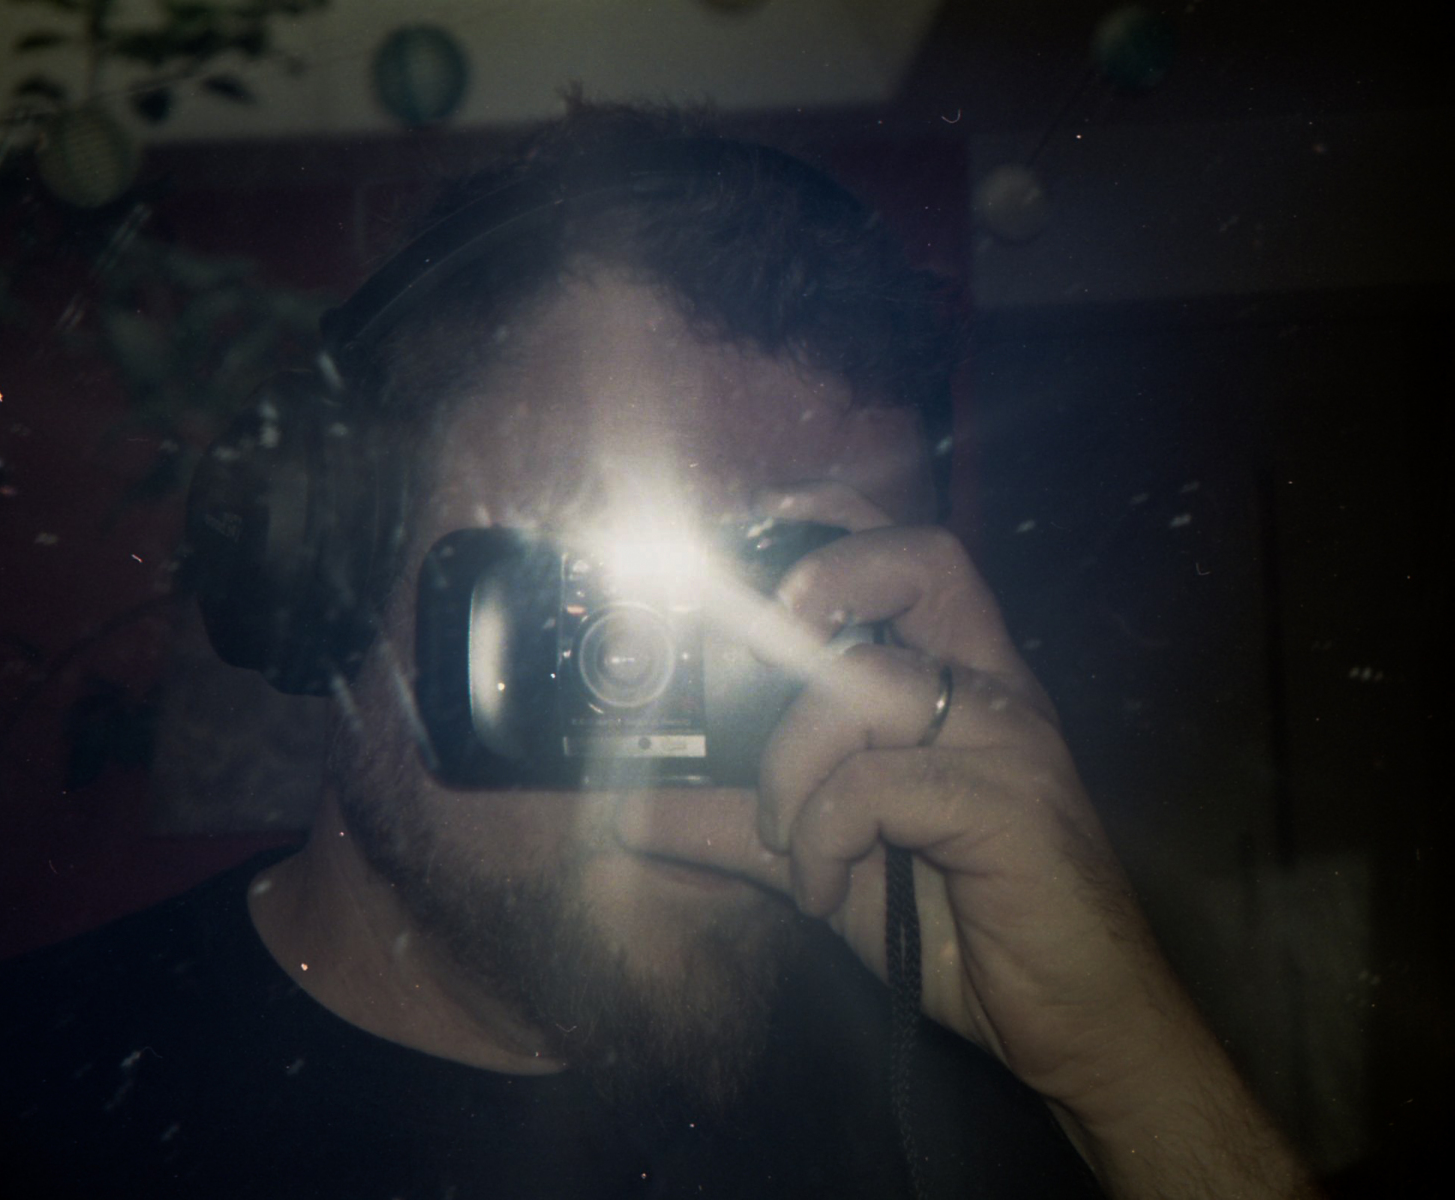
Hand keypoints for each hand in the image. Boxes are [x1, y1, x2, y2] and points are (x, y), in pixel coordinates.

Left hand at [614, 482, 1317, 1197]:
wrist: (1074, 1019)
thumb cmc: (961, 926)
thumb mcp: (824, 860)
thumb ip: (734, 822)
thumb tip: (626, 806)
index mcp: (957, 683)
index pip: (907, 554)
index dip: (832, 522)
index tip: (750, 529)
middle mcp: (991, 690)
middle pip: (922, 558)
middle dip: (825, 579)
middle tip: (757, 645)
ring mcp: (1006, 740)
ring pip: (871, 685)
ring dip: (792, 760)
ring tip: (783, 839)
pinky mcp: (1010, 804)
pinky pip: (881, 783)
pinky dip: (823, 834)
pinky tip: (822, 888)